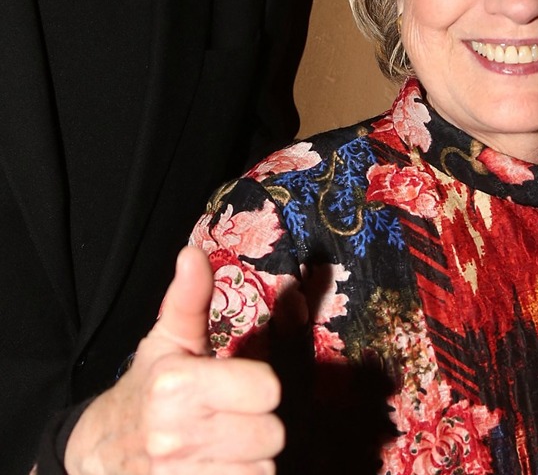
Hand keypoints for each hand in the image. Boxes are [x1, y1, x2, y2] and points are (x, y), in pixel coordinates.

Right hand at [64, 247, 283, 474]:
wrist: (97, 452)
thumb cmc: (146, 389)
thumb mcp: (167, 342)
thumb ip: (188, 300)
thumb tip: (193, 253)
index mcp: (177, 387)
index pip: (268, 390)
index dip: (261, 387)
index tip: (241, 386)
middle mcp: (175, 437)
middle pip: (271, 436)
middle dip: (258, 429)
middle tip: (232, 420)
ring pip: (261, 472)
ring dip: (250, 463)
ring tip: (226, 448)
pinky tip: (220, 468)